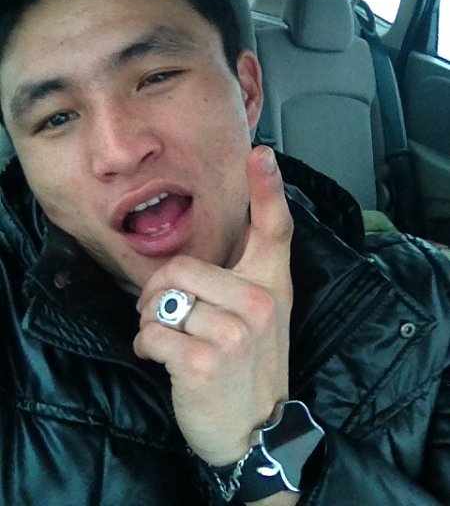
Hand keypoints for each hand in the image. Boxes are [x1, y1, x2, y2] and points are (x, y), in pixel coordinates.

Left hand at [133, 145, 293, 464]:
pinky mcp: (204, 361)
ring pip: (161, 303)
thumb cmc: (249, 368)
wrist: (255, 430)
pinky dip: (147, 348)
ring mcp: (234, 332)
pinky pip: (151, 334)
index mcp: (272, 286)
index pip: (274, 229)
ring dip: (154, 325)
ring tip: (173, 343)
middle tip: (168, 317)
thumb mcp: (258, 320)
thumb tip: (189, 261)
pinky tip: (165, 362)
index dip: (268, 188)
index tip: (260, 153)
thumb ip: (236, 281)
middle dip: (158, 293)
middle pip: (181, 267)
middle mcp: (259, 302)